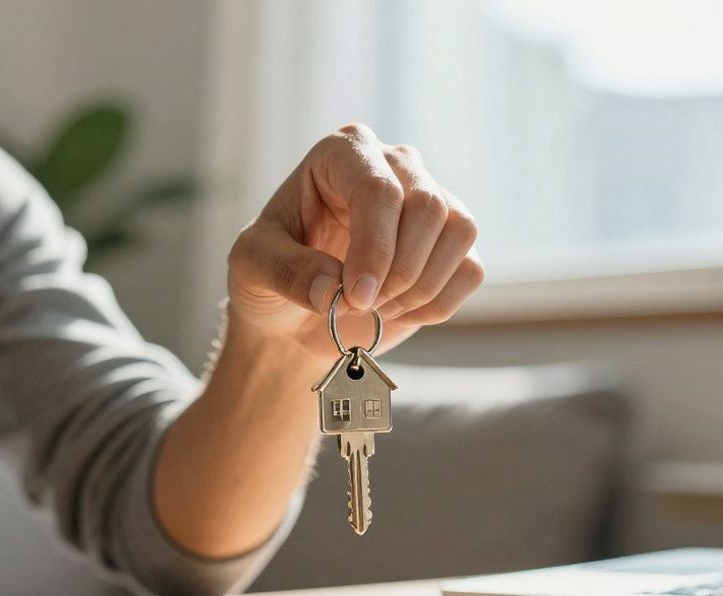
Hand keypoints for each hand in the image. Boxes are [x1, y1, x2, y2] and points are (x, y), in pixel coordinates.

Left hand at [226, 123, 482, 357]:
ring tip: (375, 308)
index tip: (356, 296)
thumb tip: (332, 288)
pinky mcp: (451, 241)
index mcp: (342, 153)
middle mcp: (394, 164)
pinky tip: (397, 312)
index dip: (375, 248)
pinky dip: (436, 303)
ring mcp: (430, 198)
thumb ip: (286, 272)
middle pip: (427, 206)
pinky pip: (470, 269)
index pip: (379, 190)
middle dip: (398, 271)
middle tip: (360, 306)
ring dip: (420, 287)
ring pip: (459, 231)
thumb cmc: (269, 276)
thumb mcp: (252, 268)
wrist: (294, 315)